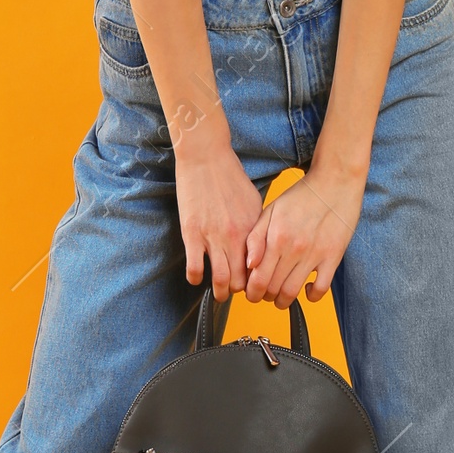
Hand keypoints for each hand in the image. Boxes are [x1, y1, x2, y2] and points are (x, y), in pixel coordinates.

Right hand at [175, 137, 265, 301]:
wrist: (206, 157)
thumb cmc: (230, 176)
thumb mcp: (253, 202)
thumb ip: (257, 226)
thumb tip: (261, 246)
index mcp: (253, 229)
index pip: (260, 268)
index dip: (258, 282)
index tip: (255, 286)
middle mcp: (236, 237)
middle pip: (242, 280)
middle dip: (241, 292)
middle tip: (238, 294)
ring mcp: (213, 237)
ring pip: (221, 279)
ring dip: (220, 292)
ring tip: (219, 295)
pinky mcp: (192, 234)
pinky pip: (195, 268)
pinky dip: (196, 278)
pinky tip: (197, 277)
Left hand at [245, 164, 363, 308]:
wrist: (335, 182)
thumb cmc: (302, 196)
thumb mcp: (271, 210)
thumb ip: (256, 238)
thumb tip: (249, 265)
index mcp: (276, 238)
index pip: (257, 280)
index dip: (251, 292)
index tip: (252, 292)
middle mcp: (294, 249)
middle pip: (273, 289)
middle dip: (264, 297)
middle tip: (264, 294)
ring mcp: (315, 255)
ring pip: (293, 293)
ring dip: (283, 301)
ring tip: (281, 296)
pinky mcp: (333, 257)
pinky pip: (321, 289)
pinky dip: (311, 296)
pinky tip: (307, 289)